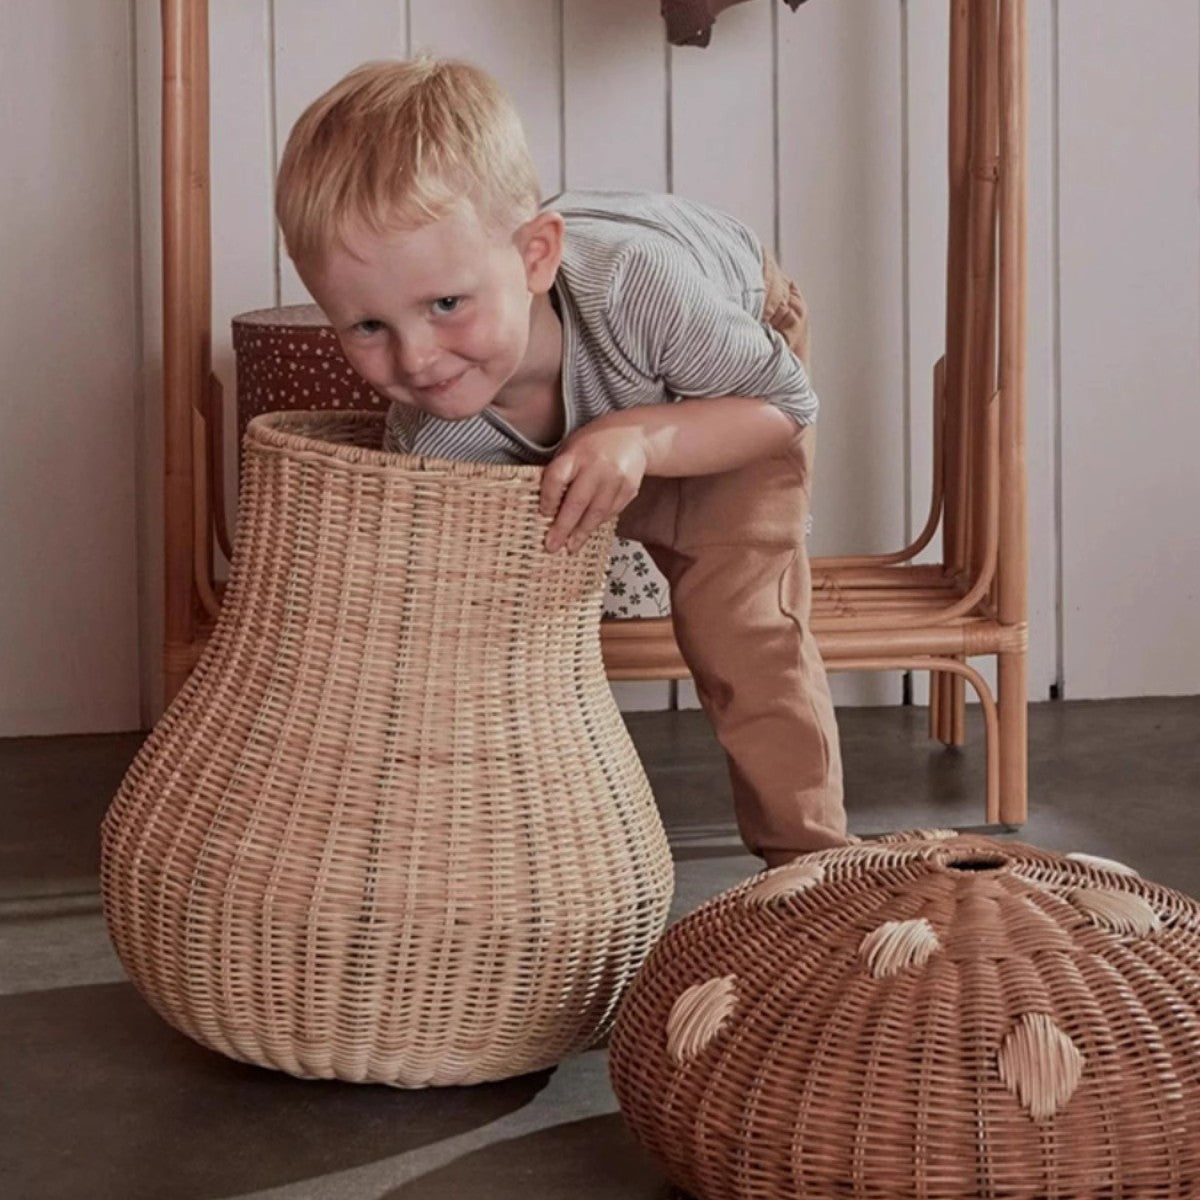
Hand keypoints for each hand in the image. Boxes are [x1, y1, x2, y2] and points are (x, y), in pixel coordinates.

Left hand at [540, 419, 648, 552]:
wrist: (634, 436)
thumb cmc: (597, 444)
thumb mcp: (573, 448)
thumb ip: (561, 472)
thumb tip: (548, 506)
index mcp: (577, 454)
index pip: (557, 478)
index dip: (548, 499)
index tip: (544, 513)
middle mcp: (597, 466)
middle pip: (577, 502)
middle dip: (563, 527)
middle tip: (552, 545)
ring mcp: (616, 479)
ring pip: (596, 513)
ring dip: (582, 533)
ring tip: (571, 546)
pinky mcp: (629, 489)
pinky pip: (611, 512)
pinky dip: (598, 523)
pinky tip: (589, 530)